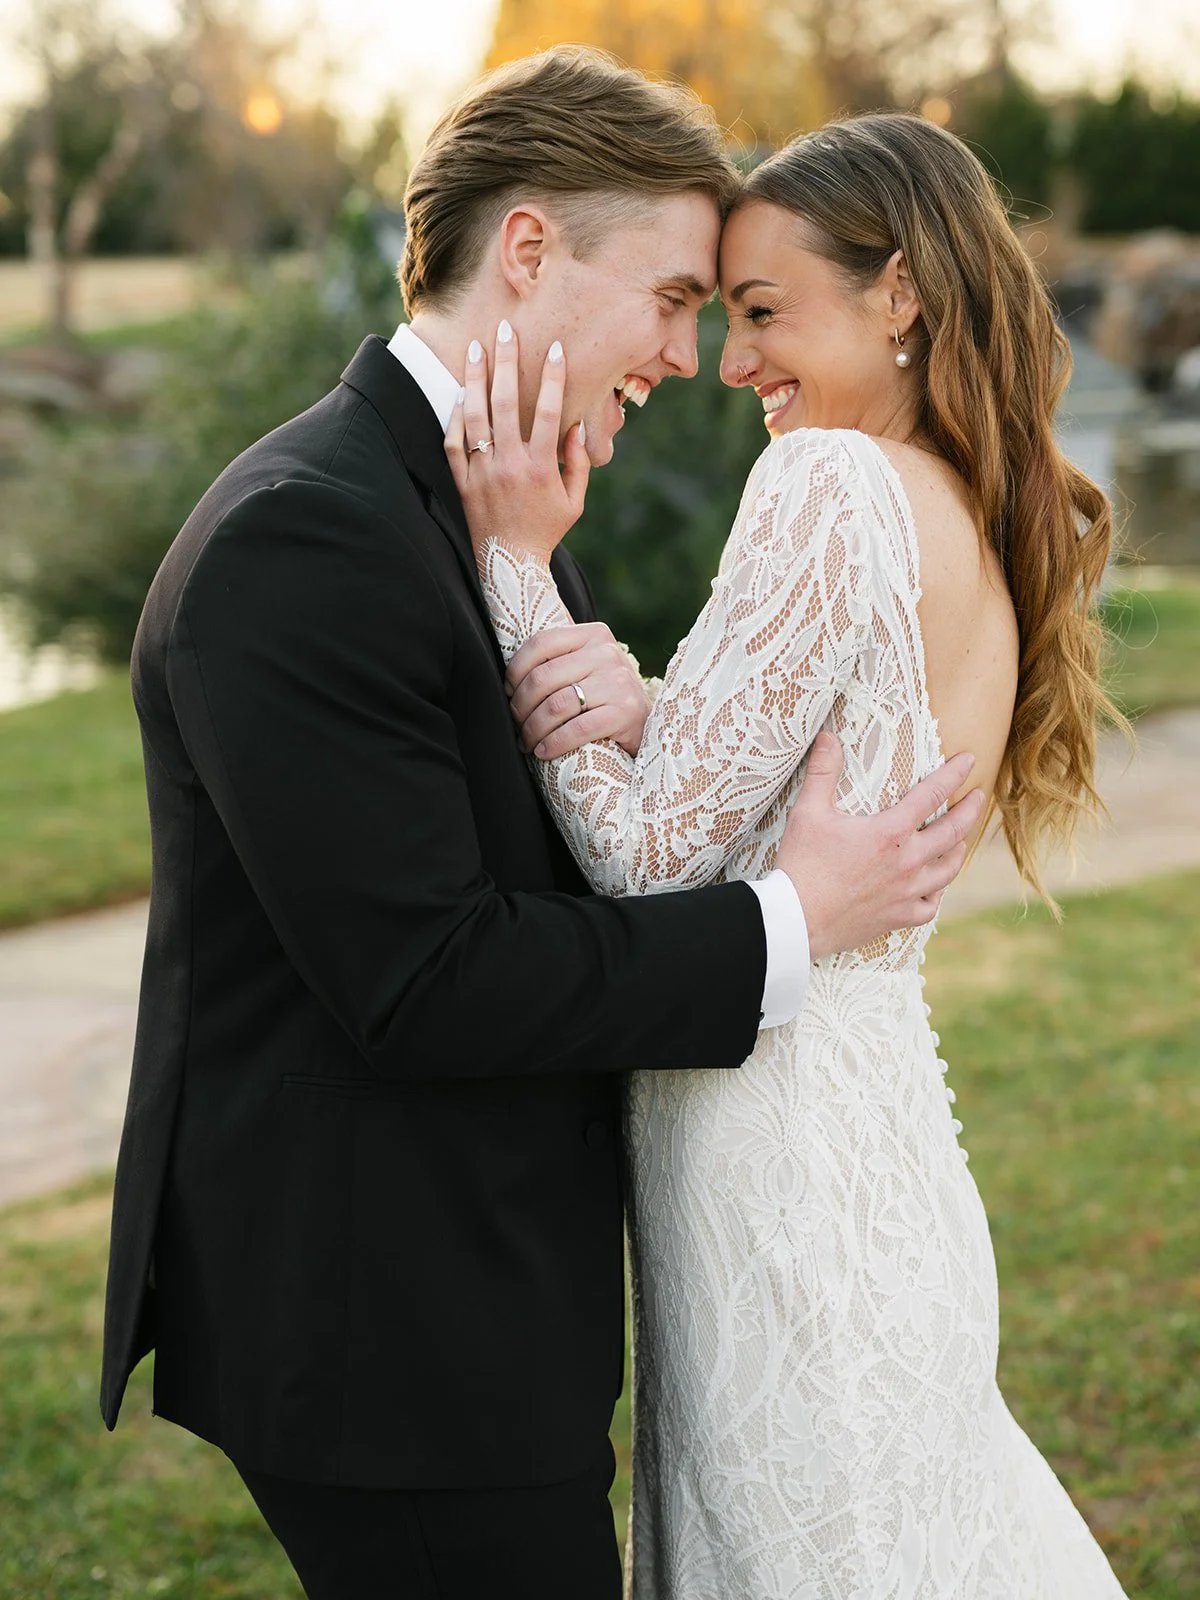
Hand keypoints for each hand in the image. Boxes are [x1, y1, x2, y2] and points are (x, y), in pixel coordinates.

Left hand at [444, 322, 589, 565]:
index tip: (556, 349)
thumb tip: (574, 426)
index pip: (550, 412)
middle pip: (507, 403)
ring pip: (476, 417)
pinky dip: (455, 417)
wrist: (511, 565)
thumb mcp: (574, 502)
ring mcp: (483, 473)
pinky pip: (453, 444)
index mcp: (542, 468)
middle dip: (507, 362)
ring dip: (476, 379)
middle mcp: (510, 466)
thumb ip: (578, 463)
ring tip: (476, 348)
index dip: (554, 379)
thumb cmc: (547, 531)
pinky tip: (459, 393)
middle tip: (506, 330)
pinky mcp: (462, 483)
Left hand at [508, 623, 651, 757]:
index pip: (541, 642)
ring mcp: (619, 682)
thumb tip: (509, 681)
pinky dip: (554, 744)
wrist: (648, 728)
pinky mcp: (626, 713)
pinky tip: (544, 752)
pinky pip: (577, 729)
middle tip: (516, 724)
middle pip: (543, 677)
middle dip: (520, 706)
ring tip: (527, 742)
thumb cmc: (606, 699)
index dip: (516, 670)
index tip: (509, 692)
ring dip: (533, 729)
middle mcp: (608, 653)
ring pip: (556, 705)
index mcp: (594, 635)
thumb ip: (559, 662)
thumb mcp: (587, 669)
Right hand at [776, 733, 985, 957]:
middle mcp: (907, 861)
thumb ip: (822, 772)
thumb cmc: (801, 865)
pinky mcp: (898, 917)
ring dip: (958, 850)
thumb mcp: (808, 812)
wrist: (796, 919)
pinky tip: (933, 887)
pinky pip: (930, 906)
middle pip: (952, 832)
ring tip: (960, 840)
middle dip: (970, 811)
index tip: (969, 760)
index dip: (954, 774)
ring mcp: (906, 892)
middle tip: (979, 798)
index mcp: (890, 832)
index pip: (931, 794)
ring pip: (948, 870)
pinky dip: (936, 893)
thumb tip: (828, 737)